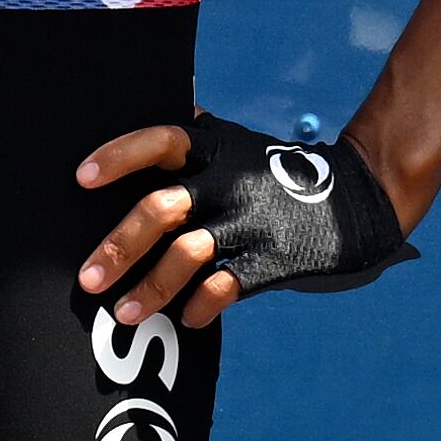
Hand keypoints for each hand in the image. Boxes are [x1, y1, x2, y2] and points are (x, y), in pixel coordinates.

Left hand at [73, 115, 418, 329]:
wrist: (359, 197)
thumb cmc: (282, 172)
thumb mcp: (238, 144)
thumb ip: (196, 141)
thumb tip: (150, 122)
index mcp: (213, 149)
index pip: (157, 141)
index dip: (117, 156)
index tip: (81, 179)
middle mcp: (227, 181)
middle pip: (160, 210)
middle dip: (118, 247)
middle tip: (88, 280)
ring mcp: (251, 221)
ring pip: (187, 256)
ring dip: (150, 289)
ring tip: (125, 314)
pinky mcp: (274, 258)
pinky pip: (225, 287)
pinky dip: (200, 306)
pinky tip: (187, 319)